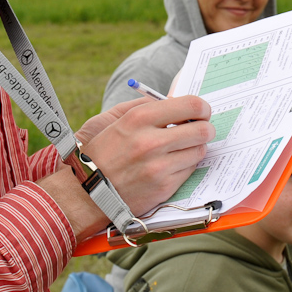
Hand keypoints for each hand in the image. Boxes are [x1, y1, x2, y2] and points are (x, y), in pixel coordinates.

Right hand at [78, 96, 213, 214]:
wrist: (86, 191)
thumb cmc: (103, 151)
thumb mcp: (117, 119)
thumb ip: (148, 106)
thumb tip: (178, 100)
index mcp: (139, 118)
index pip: (190, 105)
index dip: (202, 107)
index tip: (202, 111)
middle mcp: (150, 142)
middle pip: (202, 129)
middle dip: (205, 128)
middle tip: (201, 129)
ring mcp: (158, 166)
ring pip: (199, 150)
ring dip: (195, 147)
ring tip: (182, 147)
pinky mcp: (164, 186)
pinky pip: (190, 169)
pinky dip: (185, 165)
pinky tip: (172, 164)